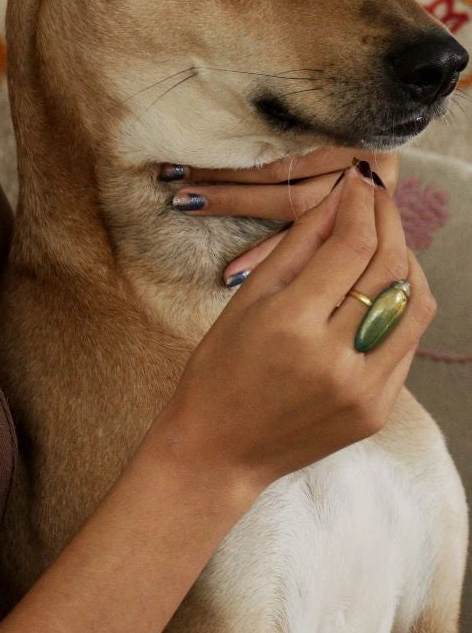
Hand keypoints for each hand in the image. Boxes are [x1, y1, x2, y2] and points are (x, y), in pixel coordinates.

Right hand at [155, 163, 434, 511]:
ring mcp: (362, 389)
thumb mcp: (248, 299)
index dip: (364, 205)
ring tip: (387, 243)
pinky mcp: (376, 410)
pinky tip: (379, 294)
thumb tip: (340, 197)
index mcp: (292, 325)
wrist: (219, 450)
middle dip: (390, 222)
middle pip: (389, 269)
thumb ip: (299, 245)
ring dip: (407, 264)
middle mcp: (334, 358)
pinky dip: (400, 309)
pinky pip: (407, 345)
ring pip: (413, 305)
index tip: (361, 181)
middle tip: (379, 199)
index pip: (352, 246)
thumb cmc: (219, 370)